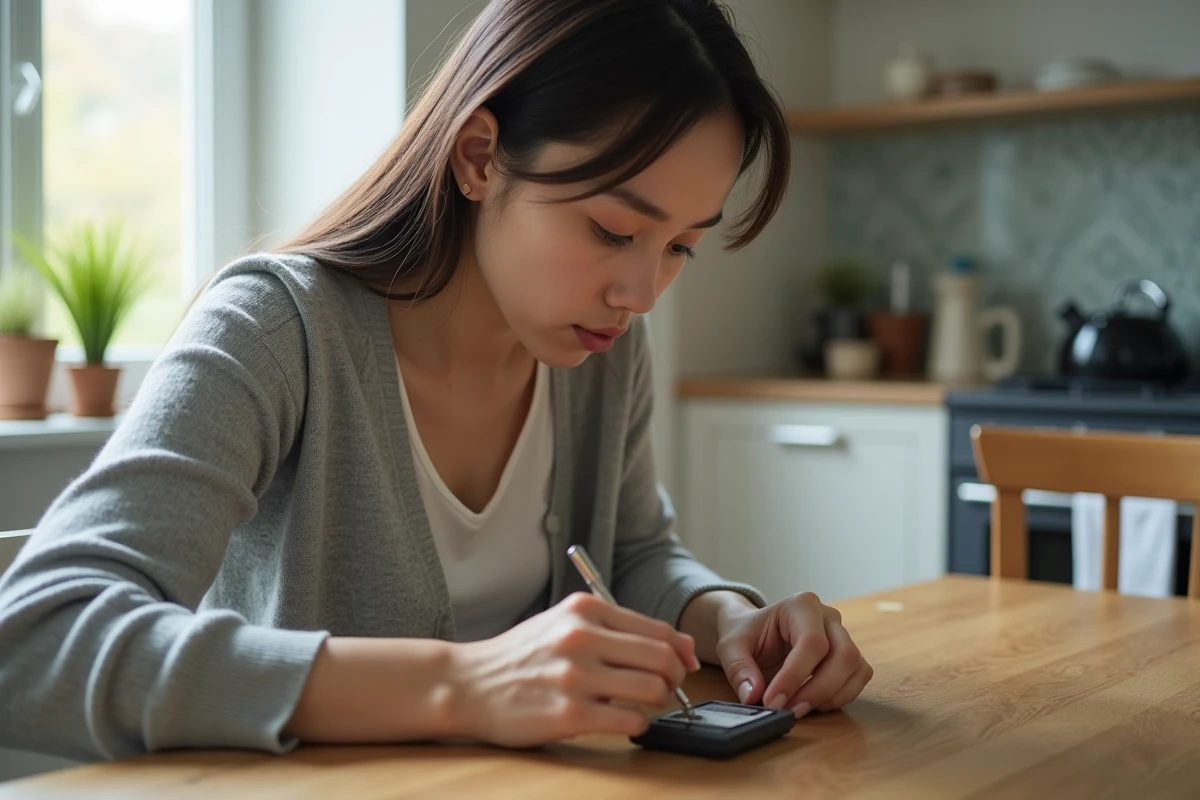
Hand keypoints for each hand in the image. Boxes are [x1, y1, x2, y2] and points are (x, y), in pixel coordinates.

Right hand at [448, 592, 699, 746]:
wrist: (468, 683)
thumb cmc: (522, 656)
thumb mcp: (564, 624)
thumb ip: (615, 630)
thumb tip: (678, 646)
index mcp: (584, 609)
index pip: (656, 629)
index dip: (679, 651)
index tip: (683, 665)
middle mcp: (582, 637)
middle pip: (662, 657)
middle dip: (674, 677)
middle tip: (666, 688)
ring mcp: (576, 676)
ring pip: (653, 689)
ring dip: (657, 702)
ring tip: (641, 705)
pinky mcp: (570, 714)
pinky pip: (630, 720)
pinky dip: (637, 724)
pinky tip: (622, 722)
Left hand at [714, 592, 871, 717]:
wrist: (754, 631)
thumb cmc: (746, 634)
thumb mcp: (731, 645)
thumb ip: (739, 668)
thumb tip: (753, 695)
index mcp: (801, 605)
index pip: (811, 642)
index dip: (794, 677)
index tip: (772, 701)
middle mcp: (828, 617)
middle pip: (843, 655)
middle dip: (817, 690)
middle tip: (788, 711)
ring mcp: (842, 635)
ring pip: (856, 668)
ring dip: (831, 696)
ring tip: (799, 709)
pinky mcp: (848, 655)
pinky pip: (859, 677)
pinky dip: (841, 696)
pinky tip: (815, 704)